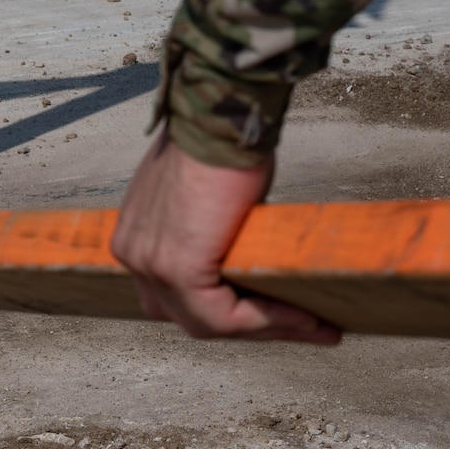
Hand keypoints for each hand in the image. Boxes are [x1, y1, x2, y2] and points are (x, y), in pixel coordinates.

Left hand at [110, 132, 340, 344]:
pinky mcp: (178, 268)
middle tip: (306, 326)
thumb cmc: (218, 145)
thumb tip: (241, 255)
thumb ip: (205, 230)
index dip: (231, 312)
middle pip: (190, 315)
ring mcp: (150, 264)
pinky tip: (304, 317)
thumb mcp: (200, 199)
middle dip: (251, 325)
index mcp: (134, 237)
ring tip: (316, 326)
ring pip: (208, 322)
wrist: (220, 120)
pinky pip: (223, 316)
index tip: (282, 314)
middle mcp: (132, 254)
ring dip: (266, 328)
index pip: (177, 297)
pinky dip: (266, 320)